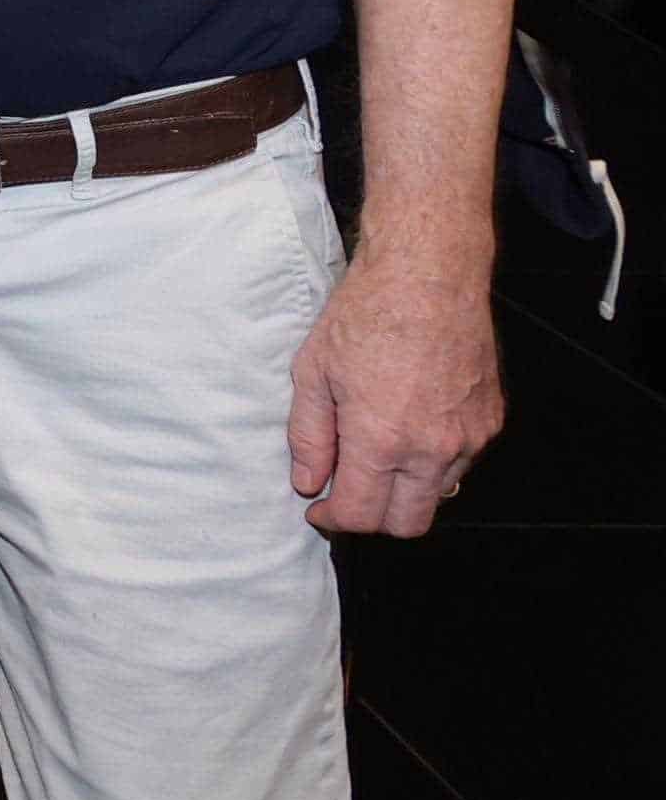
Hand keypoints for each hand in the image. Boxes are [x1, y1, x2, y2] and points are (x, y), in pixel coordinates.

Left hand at [288, 241, 501, 536]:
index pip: (362, 515)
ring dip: (406, 491)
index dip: (335, 519)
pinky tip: (409, 428)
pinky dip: (433, 462)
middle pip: (408, 524)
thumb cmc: (364, 316)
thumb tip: (308, 483)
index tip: (319, 508)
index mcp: (381, 440)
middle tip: (347, 493)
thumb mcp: (313, 372)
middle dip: (374, 518)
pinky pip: (460, 464)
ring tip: (376, 454)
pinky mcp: (490, 422)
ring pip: (438, 496)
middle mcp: (431, 449)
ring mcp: (469, 438)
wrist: (429, 276)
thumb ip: (309, 436)